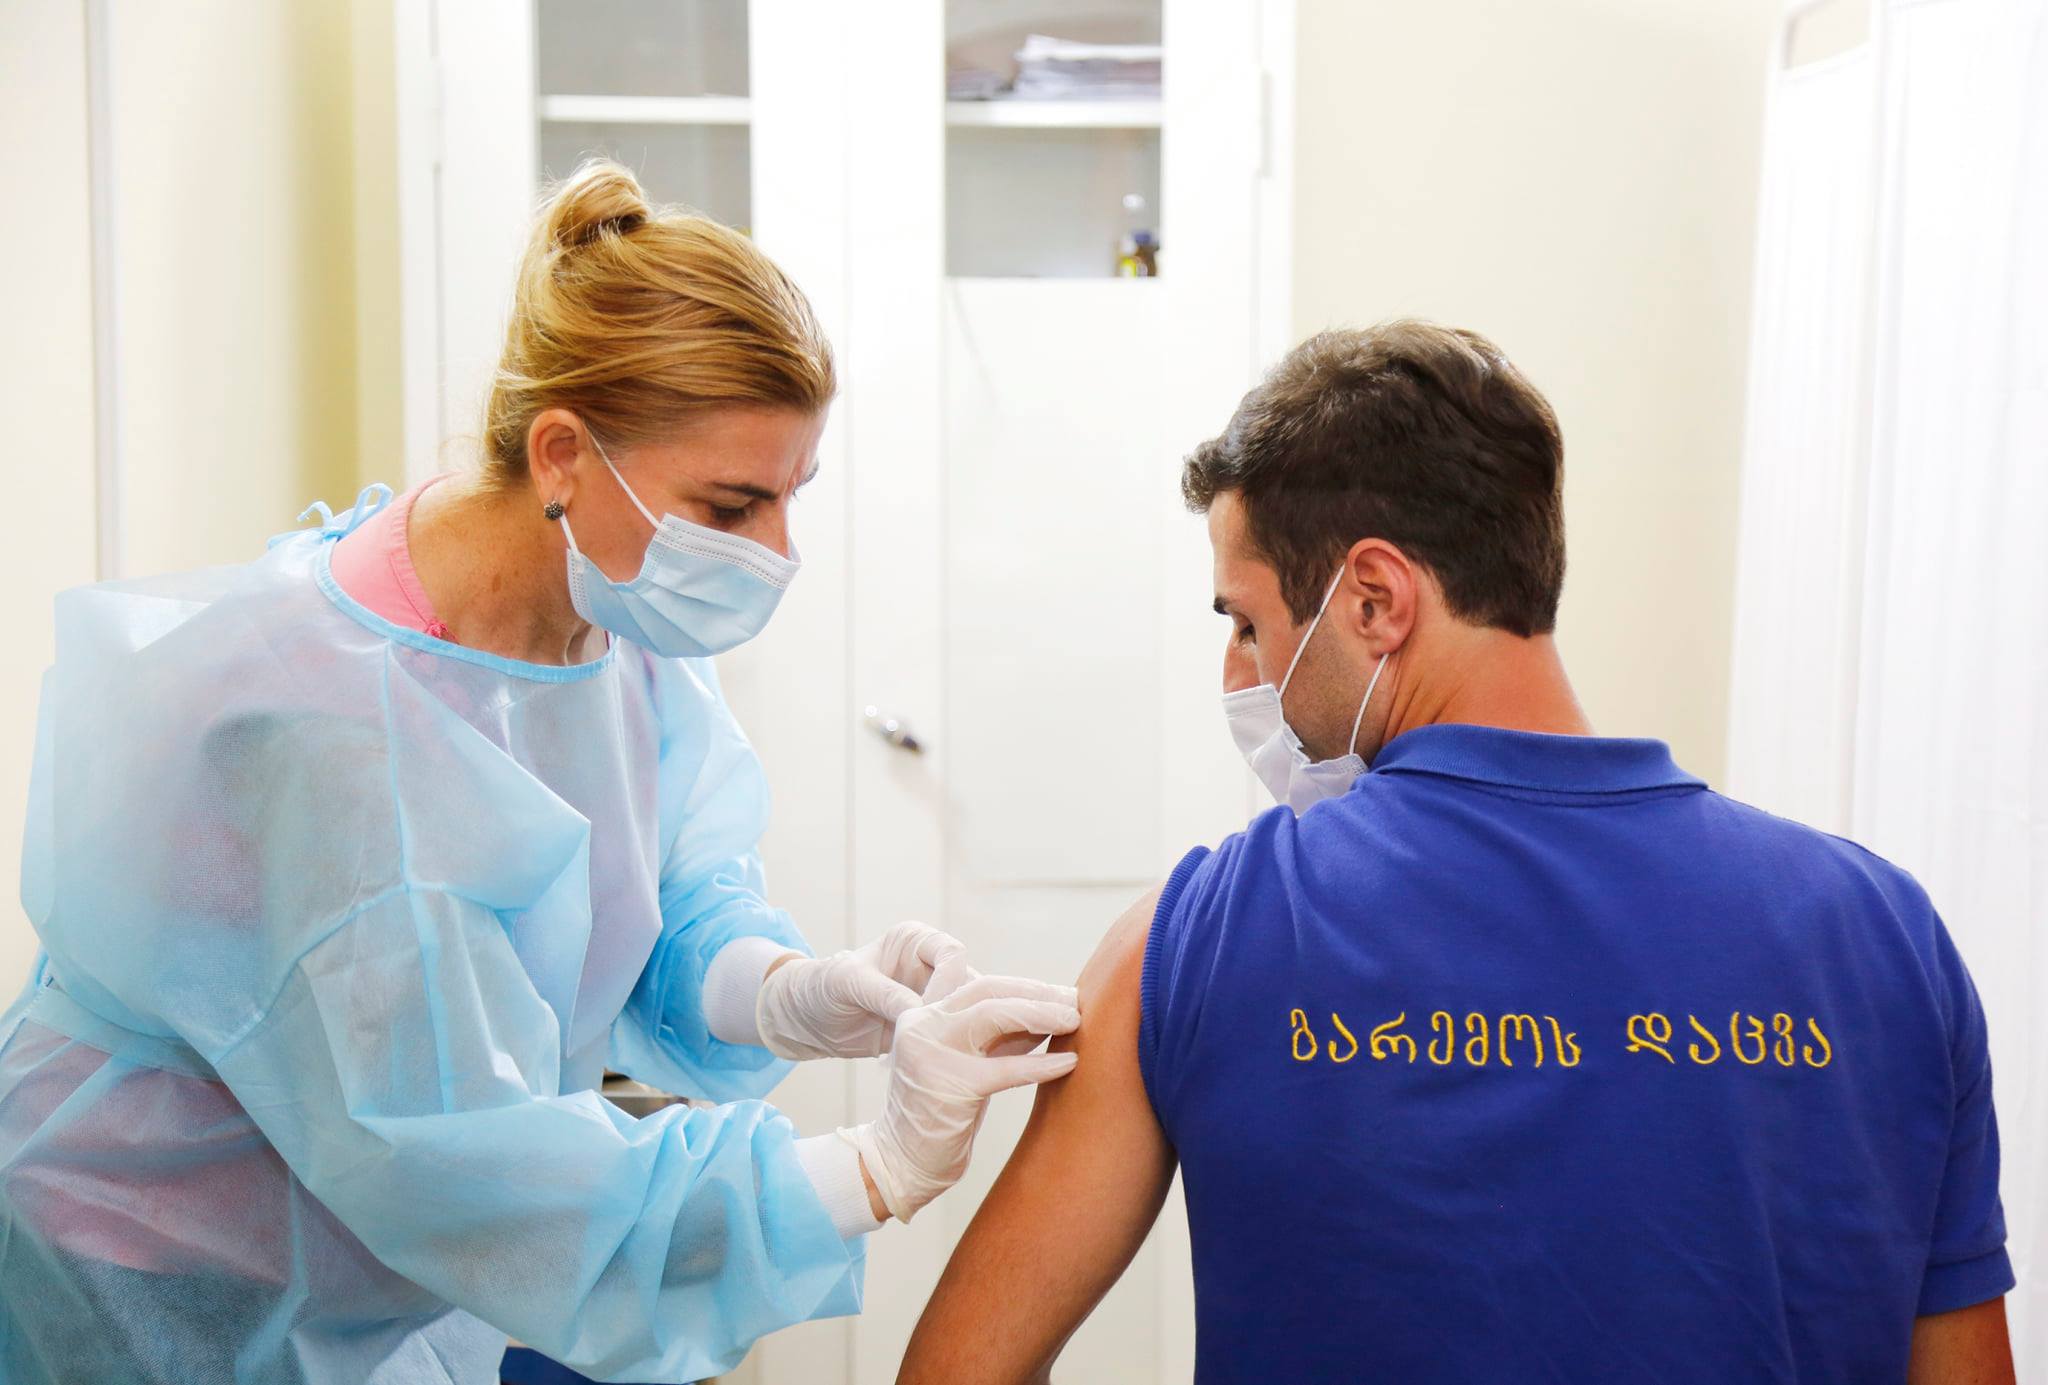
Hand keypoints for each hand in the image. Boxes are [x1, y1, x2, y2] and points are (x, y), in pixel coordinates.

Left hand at [755, 921, 967, 1060]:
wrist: (808, 1020)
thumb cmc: (823, 986)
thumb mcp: (849, 983)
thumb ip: (886, 993)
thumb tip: (923, 1011)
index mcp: (916, 942)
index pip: (952, 953)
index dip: (948, 980)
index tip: (930, 1010)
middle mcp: (931, 967)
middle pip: (969, 984)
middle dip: (959, 1012)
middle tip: (942, 1041)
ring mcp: (933, 999)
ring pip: (968, 1014)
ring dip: (958, 1035)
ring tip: (938, 1057)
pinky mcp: (930, 1028)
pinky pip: (953, 1038)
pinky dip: (948, 1052)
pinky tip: (934, 1067)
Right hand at [844, 972, 1080, 1222]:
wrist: (901, 1163)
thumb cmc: (939, 1114)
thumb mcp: (962, 1063)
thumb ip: (993, 1037)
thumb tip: (1044, 1015)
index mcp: (924, 1016)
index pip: (976, 983)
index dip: (1020, 984)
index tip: (1054, 990)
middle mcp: (923, 1026)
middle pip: (987, 989)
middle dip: (1036, 991)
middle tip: (1073, 1000)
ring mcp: (932, 1052)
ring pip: (995, 1015)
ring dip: (1041, 1014)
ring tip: (1074, 1020)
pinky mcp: (951, 1086)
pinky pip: (1007, 1068)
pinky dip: (1043, 1064)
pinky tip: (1070, 1062)